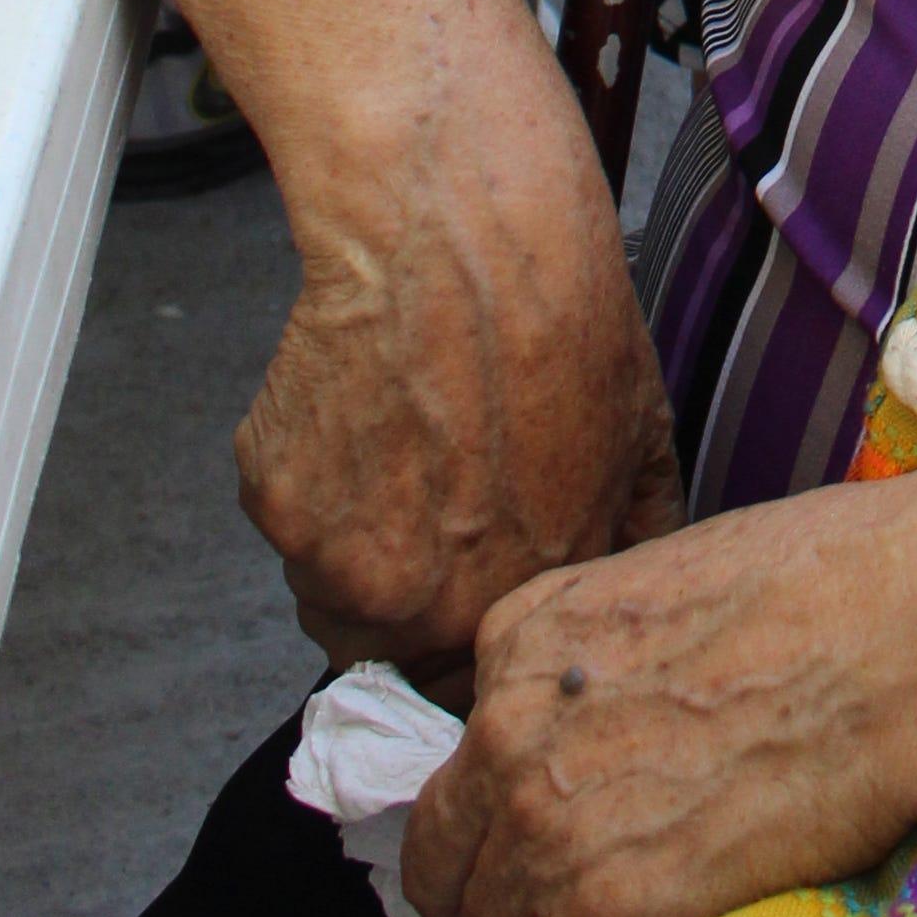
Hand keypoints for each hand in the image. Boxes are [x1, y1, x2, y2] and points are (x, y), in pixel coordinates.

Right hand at [235, 129, 681, 671]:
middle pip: (387, 650)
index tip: (462, 587)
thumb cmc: (561, 318)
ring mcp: (334, 561)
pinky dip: (310, 477)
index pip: (469, 685)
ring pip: (329, 590)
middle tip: (424, 508)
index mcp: (513, 602)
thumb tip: (629, 588)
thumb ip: (633, 541)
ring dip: (352, 545)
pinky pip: (288, 518)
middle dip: (403, 599)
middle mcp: (417, 606)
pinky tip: (360, 404)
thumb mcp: (643, 439)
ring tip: (398, 444)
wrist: (458, 231)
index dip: (465, 640)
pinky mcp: (273, 500)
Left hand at [404, 490, 916, 916]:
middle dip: (486, 895)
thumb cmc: (829, 582)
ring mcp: (550, 826)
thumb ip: (614, 640)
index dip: (502, 805)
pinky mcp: (607, 913)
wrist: (904, 635)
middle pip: (449, 854)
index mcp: (526, 637)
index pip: (466, 753)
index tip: (539, 833)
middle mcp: (511, 729)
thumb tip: (630, 692)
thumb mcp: (676, 571)